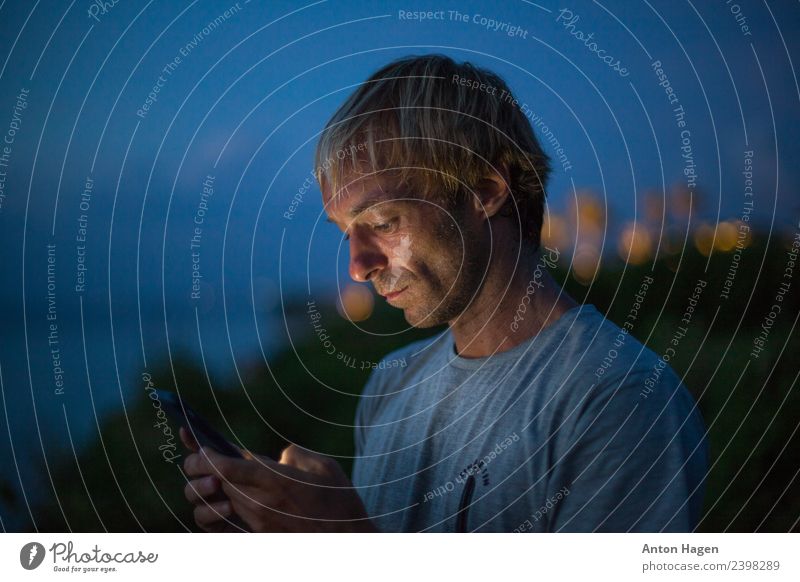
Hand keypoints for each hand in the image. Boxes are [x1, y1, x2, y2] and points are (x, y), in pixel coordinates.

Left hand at [179, 427, 376, 531]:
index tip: (201, 445)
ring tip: (217, 479)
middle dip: (202, 469)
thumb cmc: (339, 500)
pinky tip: (231, 497)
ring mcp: (258, 523)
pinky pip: (231, 519)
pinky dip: (225, 506)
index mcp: (276, 481)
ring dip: (212, 489)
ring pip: (218, 503)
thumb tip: (276, 457)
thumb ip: (294, 455)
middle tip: (201, 459)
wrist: (349, 540)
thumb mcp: (323, 466)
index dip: (206, 455)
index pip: (225, 467)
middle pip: (215, 483)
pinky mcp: (259, 536)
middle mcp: (261, 503)